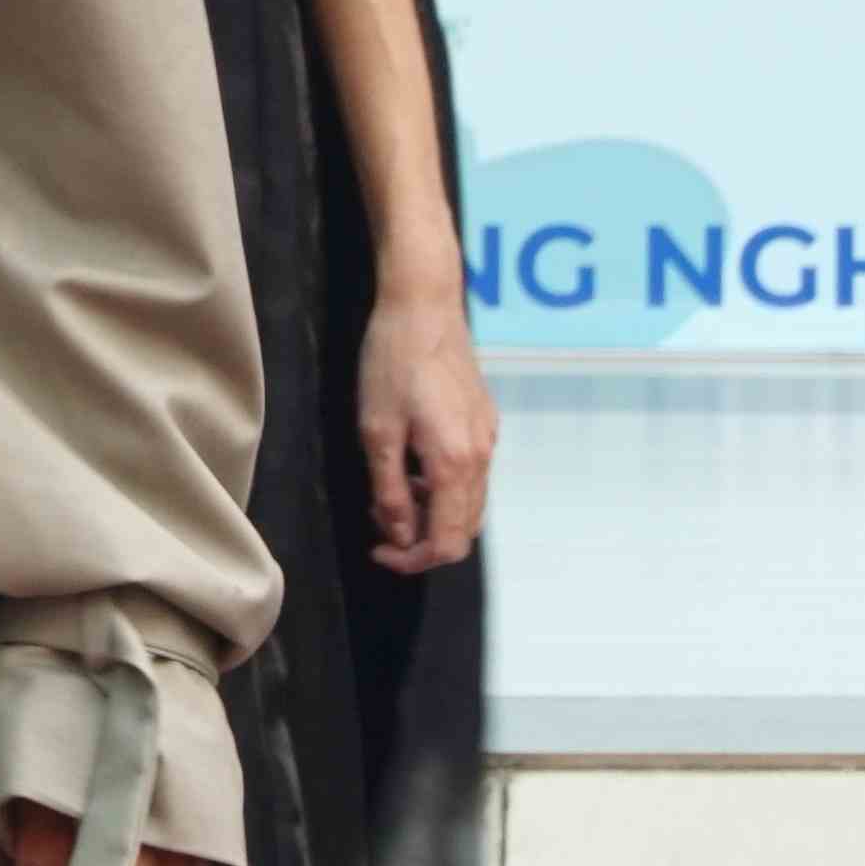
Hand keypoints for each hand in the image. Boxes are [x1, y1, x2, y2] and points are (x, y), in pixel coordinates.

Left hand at [355, 282, 497, 574]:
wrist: (424, 306)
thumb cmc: (393, 362)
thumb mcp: (377, 431)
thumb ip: (390, 490)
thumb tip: (399, 535)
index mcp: (455, 463)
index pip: (446, 542)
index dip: (412, 559)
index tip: (379, 550)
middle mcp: (481, 456)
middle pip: (463, 530)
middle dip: (422, 539)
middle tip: (380, 520)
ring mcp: (487, 438)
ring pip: (469, 504)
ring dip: (433, 513)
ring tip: (392, 489)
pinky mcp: (485, 422)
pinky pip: (471, 475)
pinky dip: (444, 488)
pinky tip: (413, 465)